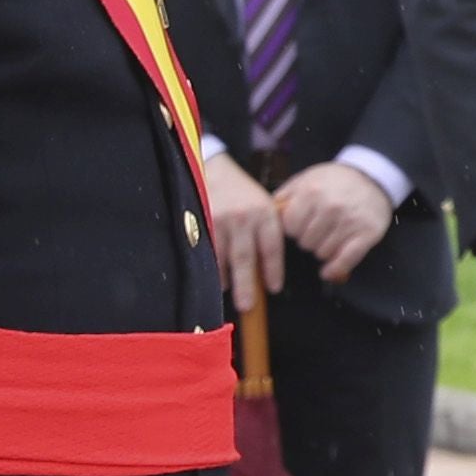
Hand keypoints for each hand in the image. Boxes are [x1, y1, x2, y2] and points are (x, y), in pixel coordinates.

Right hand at [196, 147, 287, 311]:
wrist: (214, 169)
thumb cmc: (242, 194)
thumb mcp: (263, 206)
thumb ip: (267, 232)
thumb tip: (269, 271)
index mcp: (265, 213)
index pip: (272, 248)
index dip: (273, 271)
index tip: (273, 289)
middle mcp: (244, 218)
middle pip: (246, 258)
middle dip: (248, 285)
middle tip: (249, 306)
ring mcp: (220, 220)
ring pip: (224, 258)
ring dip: (227, 280)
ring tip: (230, 294)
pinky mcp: (202, 222)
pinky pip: (207, 252)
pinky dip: (212, 268)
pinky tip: (215, 280)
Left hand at [272, 160, 395, 276]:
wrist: (372, 178)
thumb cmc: (336, 181)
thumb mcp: (307, 178)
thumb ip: (285, 195)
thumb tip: (268, 215)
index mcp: (312, 192)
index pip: (289, 227)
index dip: (292, 229)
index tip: (299, 227)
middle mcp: (331, 207)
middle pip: (305, 242)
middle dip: (307, 240)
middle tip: (316, 232)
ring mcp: (350, 221)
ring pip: (323, 253)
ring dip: (322, 250)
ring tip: (328, 239)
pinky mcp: (368, 234)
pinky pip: (345, 260)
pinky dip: (335, 269)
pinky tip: (328, 271)